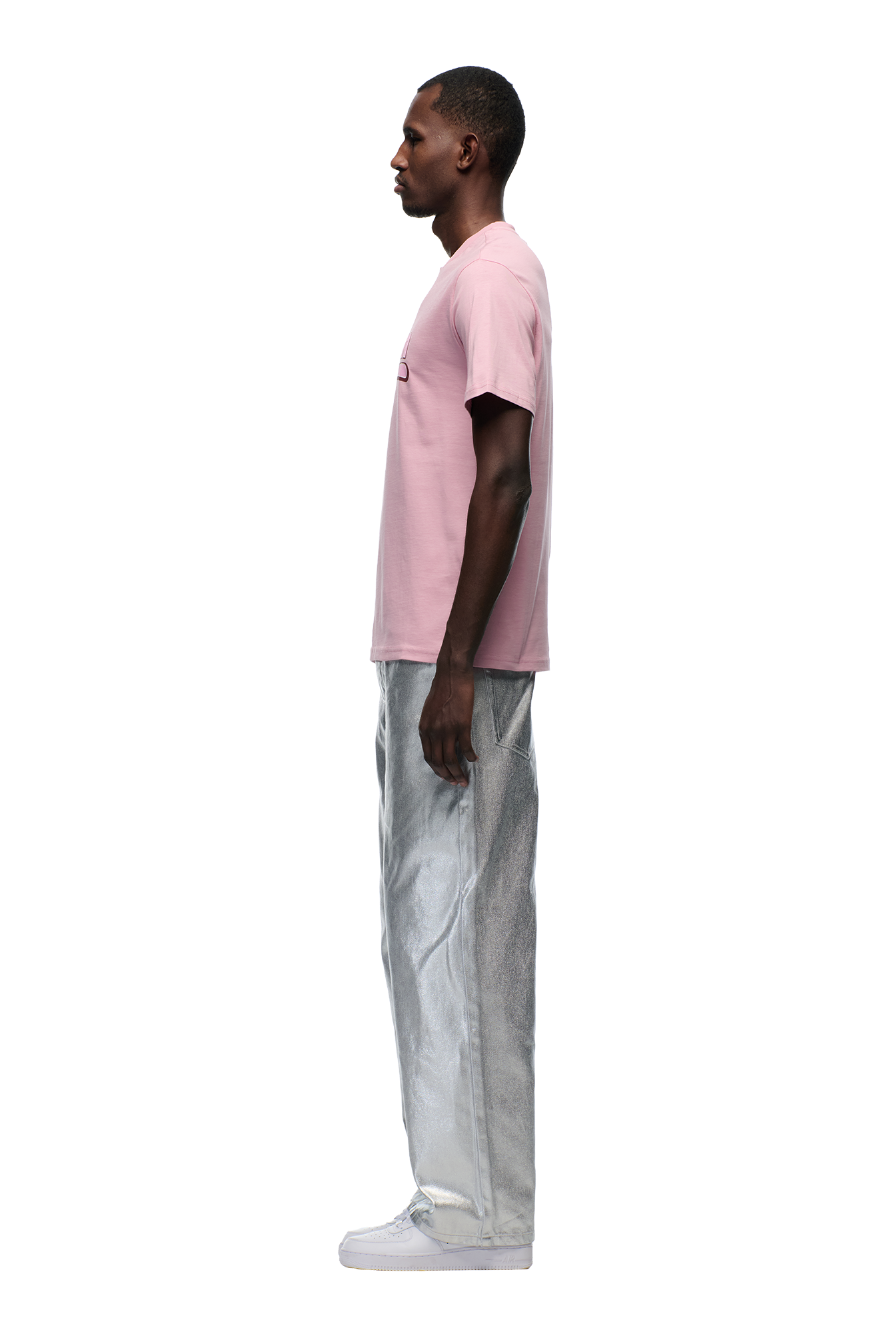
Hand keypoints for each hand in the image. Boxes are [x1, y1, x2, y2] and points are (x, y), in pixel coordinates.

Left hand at [419, 662, 478, 786]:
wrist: (451, 675)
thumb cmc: (441, 690)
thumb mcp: (429, 711)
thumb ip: (431, 727)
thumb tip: (436, 740)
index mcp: (424, 729)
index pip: (428, 757)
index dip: (437, 770)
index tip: (445, 776)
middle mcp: (433, 732)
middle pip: (439, 762)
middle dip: (447, 776)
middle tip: (456, 783)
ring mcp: (447, 729)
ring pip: (451, 759)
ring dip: (458, 772)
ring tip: (465, 779)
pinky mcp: (462, 725)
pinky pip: (465, 747)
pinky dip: (469, 756)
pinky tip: (474, 759)